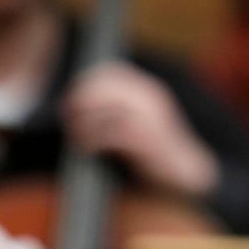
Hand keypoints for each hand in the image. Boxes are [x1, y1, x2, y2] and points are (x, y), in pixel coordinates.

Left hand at [63, 62, 217, 198]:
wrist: (181, 175)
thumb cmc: (153, 152)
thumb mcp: (138, 122)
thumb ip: (117, 111)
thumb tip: (77, 107)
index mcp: (147, 91)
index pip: (110, 74)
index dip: (86, 85)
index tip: (70, 102)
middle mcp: (149, 98)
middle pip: (104, 88)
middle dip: (81, 101)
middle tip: (67, 117)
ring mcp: (150, 118)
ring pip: (105, 110)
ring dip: (84, 123)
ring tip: (76, 135)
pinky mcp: (146, 140)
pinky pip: (111, 134)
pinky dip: (92, 141)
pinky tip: (85, 149)